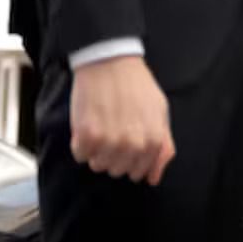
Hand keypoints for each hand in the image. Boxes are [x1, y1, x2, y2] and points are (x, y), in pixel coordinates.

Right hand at [70, 55, 175, 184]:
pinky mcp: (86, 135)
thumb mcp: (160, 114)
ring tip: (101, 128)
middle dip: (114, 156)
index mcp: (153, 141)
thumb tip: (153, 178)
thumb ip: (163, 147)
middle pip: (117, 170)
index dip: (131, 160)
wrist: (111, 63)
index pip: (139, 172)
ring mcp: (109, 142)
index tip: (126, 146)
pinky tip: (89, 125)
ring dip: (97, 151)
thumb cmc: (137, 87)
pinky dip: (81, 144)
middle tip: (113, 132)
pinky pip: (80, 155)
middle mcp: (132, 145)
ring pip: (98, 165)